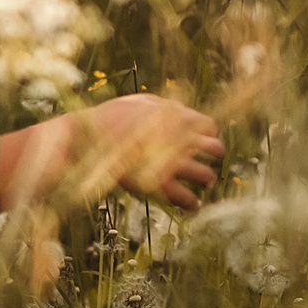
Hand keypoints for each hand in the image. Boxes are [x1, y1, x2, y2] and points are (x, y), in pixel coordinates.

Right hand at [89, 94, 225, 211]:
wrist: (91, 138)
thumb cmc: (111, 118)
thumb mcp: (141, 102)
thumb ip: (163, 108)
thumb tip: (174, 111)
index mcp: (180, 117)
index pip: (210, 127)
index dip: (207, 135)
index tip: (201, 142)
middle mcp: (183, 139)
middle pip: (216, 150)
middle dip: (215, 156)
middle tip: (207, 160)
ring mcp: (173, 163)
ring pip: (206, 176)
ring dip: (208, 180)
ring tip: (206, 184)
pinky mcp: (160, 185)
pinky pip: (187, 199)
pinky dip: (192, 204)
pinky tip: (193, 205)